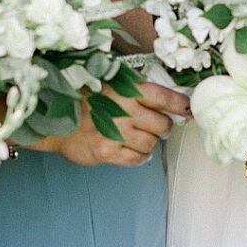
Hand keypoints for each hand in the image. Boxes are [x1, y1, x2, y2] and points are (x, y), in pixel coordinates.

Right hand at [47, 76, 182, 167]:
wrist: (57, 124)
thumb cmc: (88, 104)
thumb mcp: (112, 87)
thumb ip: (137, 91)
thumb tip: (173, 101)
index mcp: (126, 89)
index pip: (164, 97)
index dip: (181, 105)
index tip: (189, 110)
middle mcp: (122, 109)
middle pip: (162, 124)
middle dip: (163, 127)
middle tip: (155, 125)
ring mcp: (115, 132)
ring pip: (152, 143)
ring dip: (150, 143)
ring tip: (138, 137)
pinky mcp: (108, 152)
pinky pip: (138, 159)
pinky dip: (139, 156)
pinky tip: (130, 149)